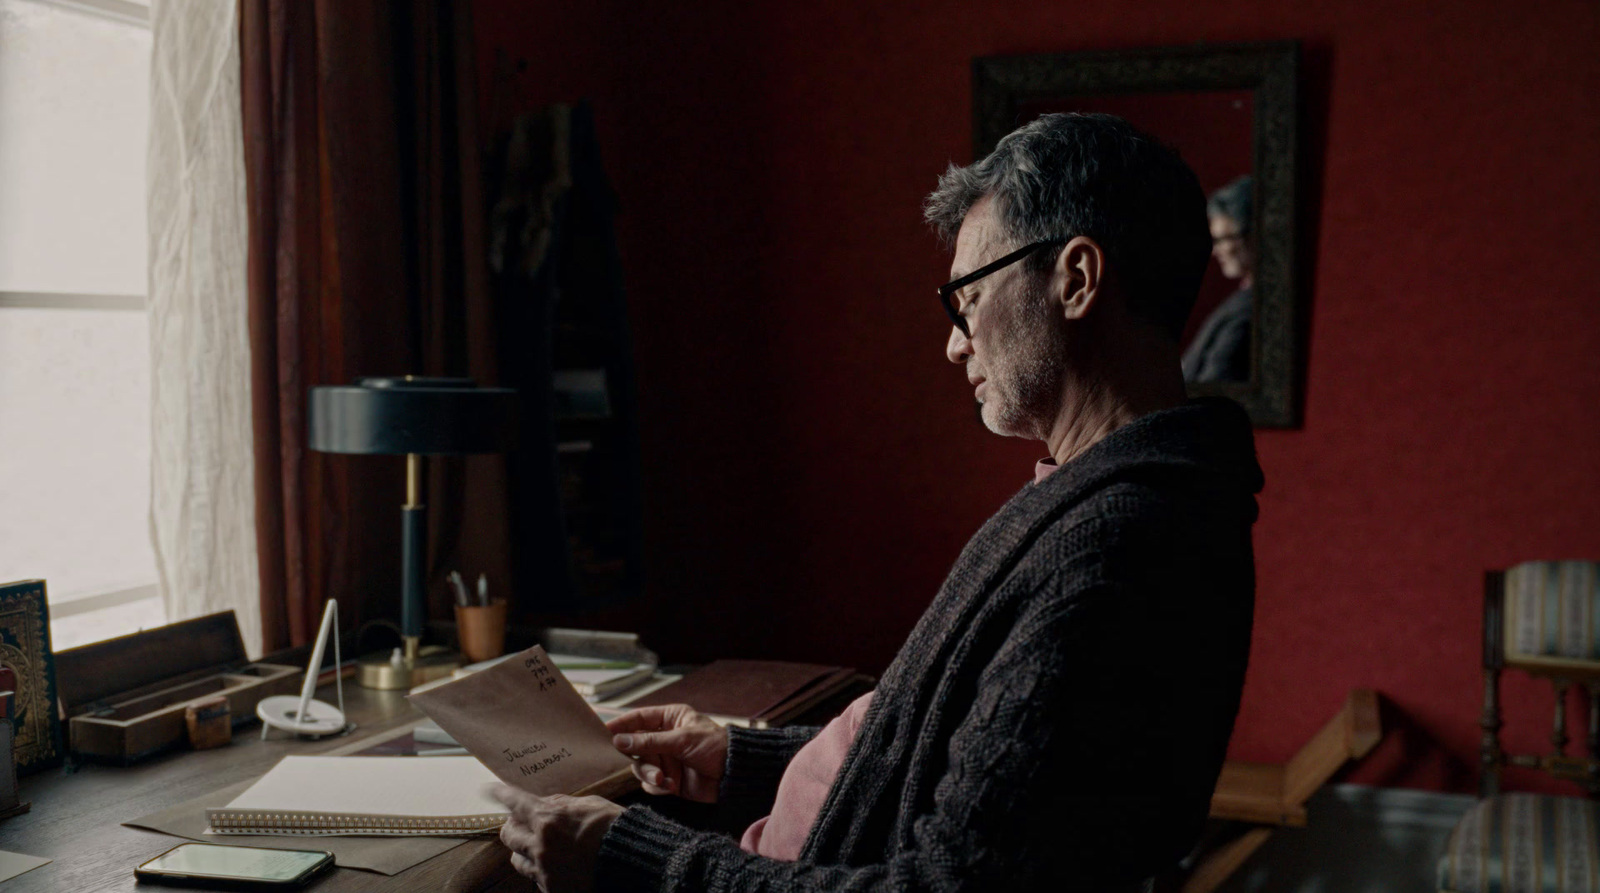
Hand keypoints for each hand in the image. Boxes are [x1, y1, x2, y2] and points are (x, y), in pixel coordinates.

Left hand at [491, 785, 622, 892]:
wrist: (633, 863)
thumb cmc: (616, 829)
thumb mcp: (590, 805)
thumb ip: (562, 804)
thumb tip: (546, 803)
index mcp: (549, 820)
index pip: (515, 802)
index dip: (500, 793)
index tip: (489, 789)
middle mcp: (540, 846)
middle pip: (508, 834)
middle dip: (513, 825)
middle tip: (523, 822)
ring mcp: (544, 870)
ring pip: (516, 859)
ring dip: (524, 850)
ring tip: (539, 846)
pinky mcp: (551, 889)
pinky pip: (535, 877)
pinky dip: (541, 869)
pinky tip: (557, 864)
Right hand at [606, 704, 727, 802]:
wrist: (734, 775)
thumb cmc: (714, 746)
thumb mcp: (681, 740)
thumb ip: (649, 741)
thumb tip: (618, 741)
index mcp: (669, 719)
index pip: (638, 719)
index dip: (620, 725)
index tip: (603, 733)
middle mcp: (664, 738)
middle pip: (634, 747)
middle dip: (638, 759)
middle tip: (643, 764)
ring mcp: (666, 760)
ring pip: (640, 767)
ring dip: (649, 775)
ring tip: (664, 780)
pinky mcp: (669, 780)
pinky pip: (651, 784)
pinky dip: (658, 786)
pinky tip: (672, 786)